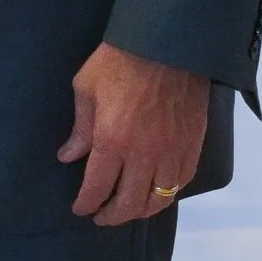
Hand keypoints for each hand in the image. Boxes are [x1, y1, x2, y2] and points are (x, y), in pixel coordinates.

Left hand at [57, 42, 208, 225]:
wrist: (168, 43)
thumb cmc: (120, 60)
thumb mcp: (87, 87)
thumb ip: (80, 128)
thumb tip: (68, 156)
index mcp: (112, 140)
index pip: (97, 187)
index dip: (86, 203)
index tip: (80, 209)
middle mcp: (144, 154)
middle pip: (129, 203)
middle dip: (111, 215)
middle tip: (101, 217)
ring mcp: (172, 152)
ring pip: (158, 199)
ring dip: (141, 211)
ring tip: (128, 210)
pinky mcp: (193, 145)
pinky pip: (182, 183)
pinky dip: (168, 194)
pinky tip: (157, 192)